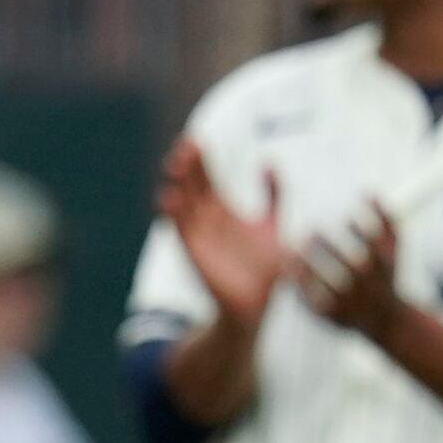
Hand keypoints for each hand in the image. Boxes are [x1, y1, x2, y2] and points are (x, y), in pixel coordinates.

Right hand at [159, 137, 288, 328]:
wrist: (258, 303)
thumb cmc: (265, 267)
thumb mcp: (271, 223)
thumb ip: (273, 193)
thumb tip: (268, 160)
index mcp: (222, 211)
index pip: (206, 178)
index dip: (200, 159)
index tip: (196, 138)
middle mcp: (206, 220)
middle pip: (191, 185)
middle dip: (187, 165)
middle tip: (185, 145)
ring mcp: (198, 235)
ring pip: (183, 203)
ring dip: (178, 183)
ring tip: (177, 164)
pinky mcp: (194, 252)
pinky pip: (180, 230)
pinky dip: (173, 214)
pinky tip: (169, 197)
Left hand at [294, 201, 411, 341]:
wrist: (384, 320)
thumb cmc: (385, 274)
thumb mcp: (392, 248)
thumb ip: (385, 219)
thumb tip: (369, 191)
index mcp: (384, 269)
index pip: (375, 249)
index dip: (362, 231)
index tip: (347, 217)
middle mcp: (369, 288)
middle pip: (352, 269)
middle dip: (331, 249)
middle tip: (311, 232)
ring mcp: (351, 305)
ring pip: (329, 289)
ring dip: (309, 269)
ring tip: (291, 250)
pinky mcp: (332, 318)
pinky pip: (313, 305)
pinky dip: (300, 289)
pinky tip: (288, 271)